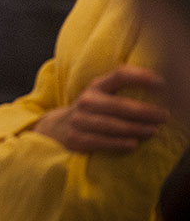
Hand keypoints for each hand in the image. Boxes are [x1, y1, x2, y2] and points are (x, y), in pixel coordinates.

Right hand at [33, 64, 168, 151]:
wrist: (57, 128)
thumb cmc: (91, 110)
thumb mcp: (101, 94)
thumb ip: (122, 88)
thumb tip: (159, 88)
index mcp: (96, 87)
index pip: (119, 76)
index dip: (140, 77)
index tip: (161, 83)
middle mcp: (86, 101)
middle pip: (118, 105)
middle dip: (144, 111)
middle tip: (163, 116)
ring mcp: (80, 120)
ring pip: (111, 124)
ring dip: (135, 128)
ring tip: (153, 131)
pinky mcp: (76, 138)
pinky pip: (100, 141)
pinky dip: (118, 143)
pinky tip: (133, 144)